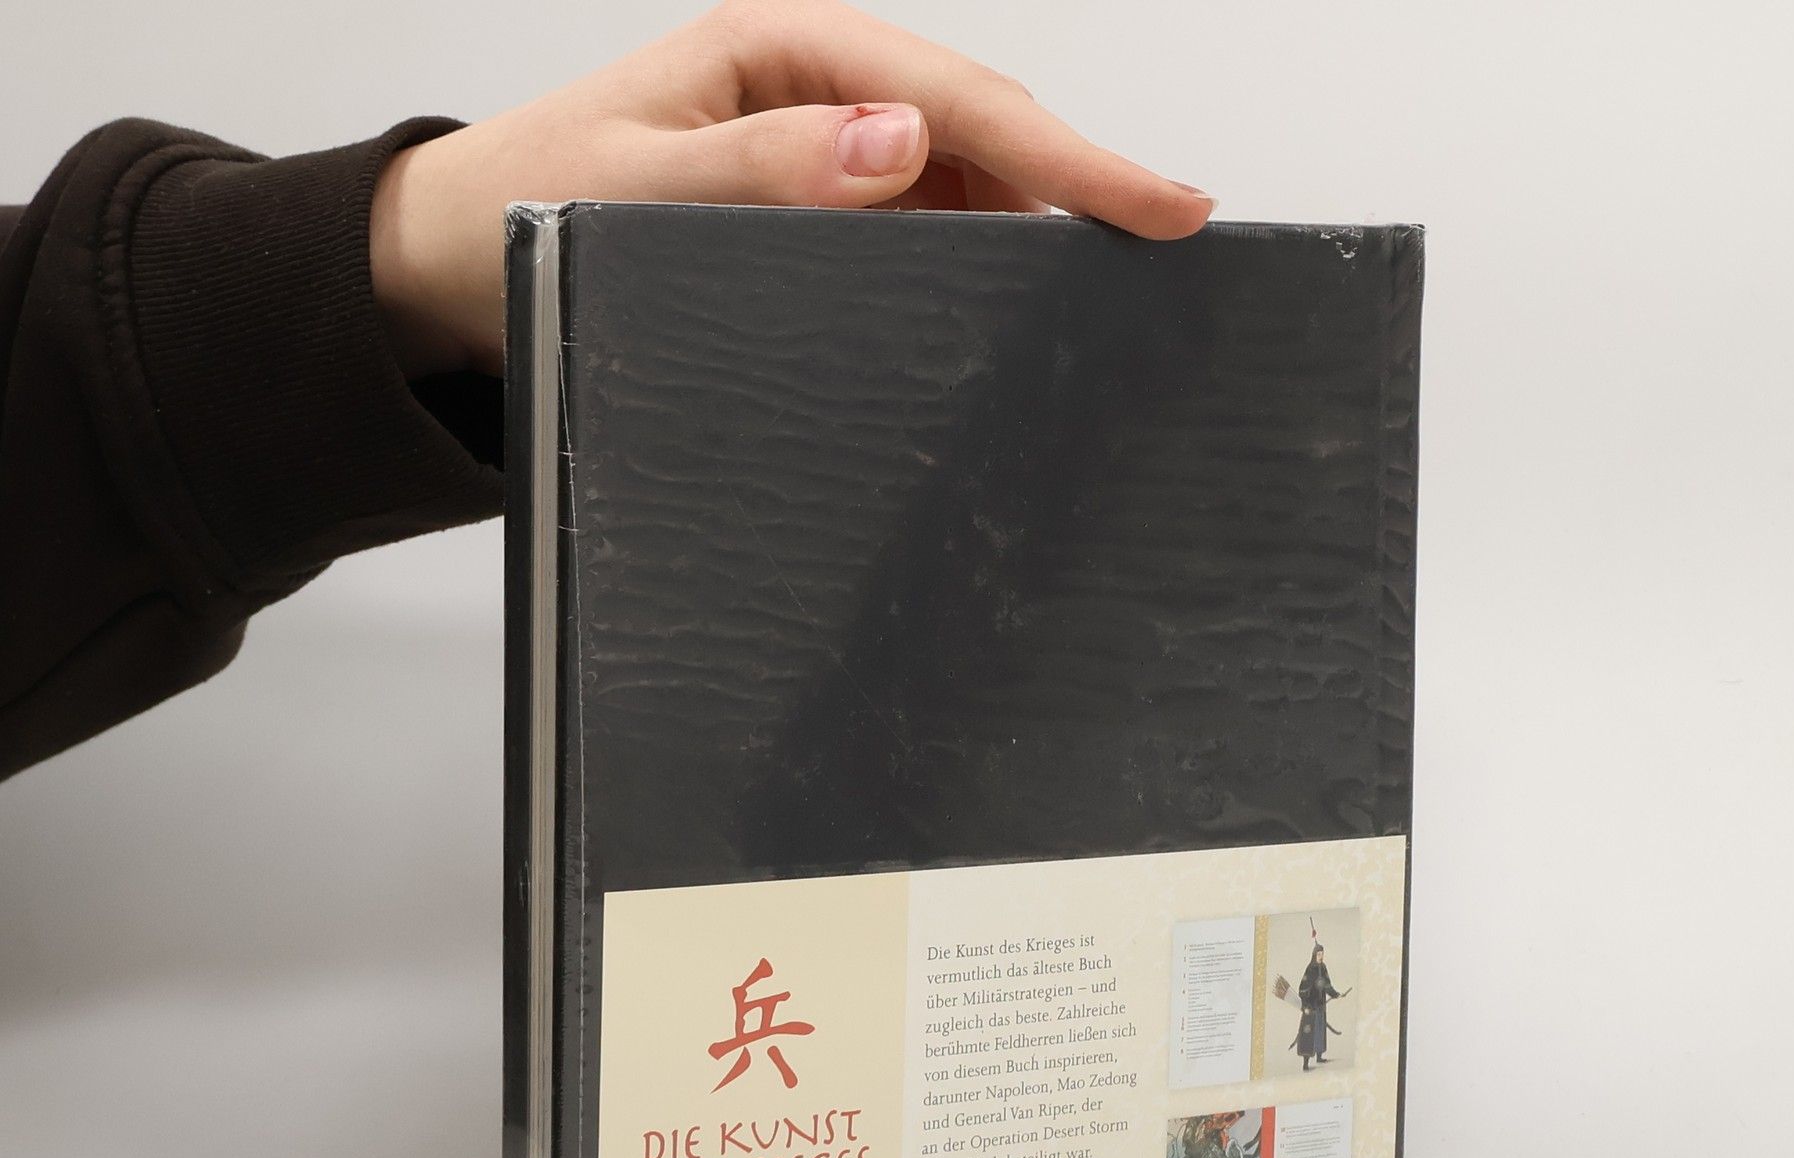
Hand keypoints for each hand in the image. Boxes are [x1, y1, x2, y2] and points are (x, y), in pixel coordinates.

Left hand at [369, 0, 1214, 377]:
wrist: (461, 252)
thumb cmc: (532, 197)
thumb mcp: (639, 179)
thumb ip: (767, 162)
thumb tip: (904, 141)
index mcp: (783, 50)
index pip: (954, 96)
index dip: (1066, 152)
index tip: (1156, 203)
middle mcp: (819, 92)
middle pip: (983, 131)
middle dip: (1079, 184)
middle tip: (1171, 245)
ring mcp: (826, 152)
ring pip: (967, 187)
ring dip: (1035, 234)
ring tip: (1112, 295)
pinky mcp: (821, 211)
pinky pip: (924, 234)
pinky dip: (977, 270)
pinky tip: (1016, 309)